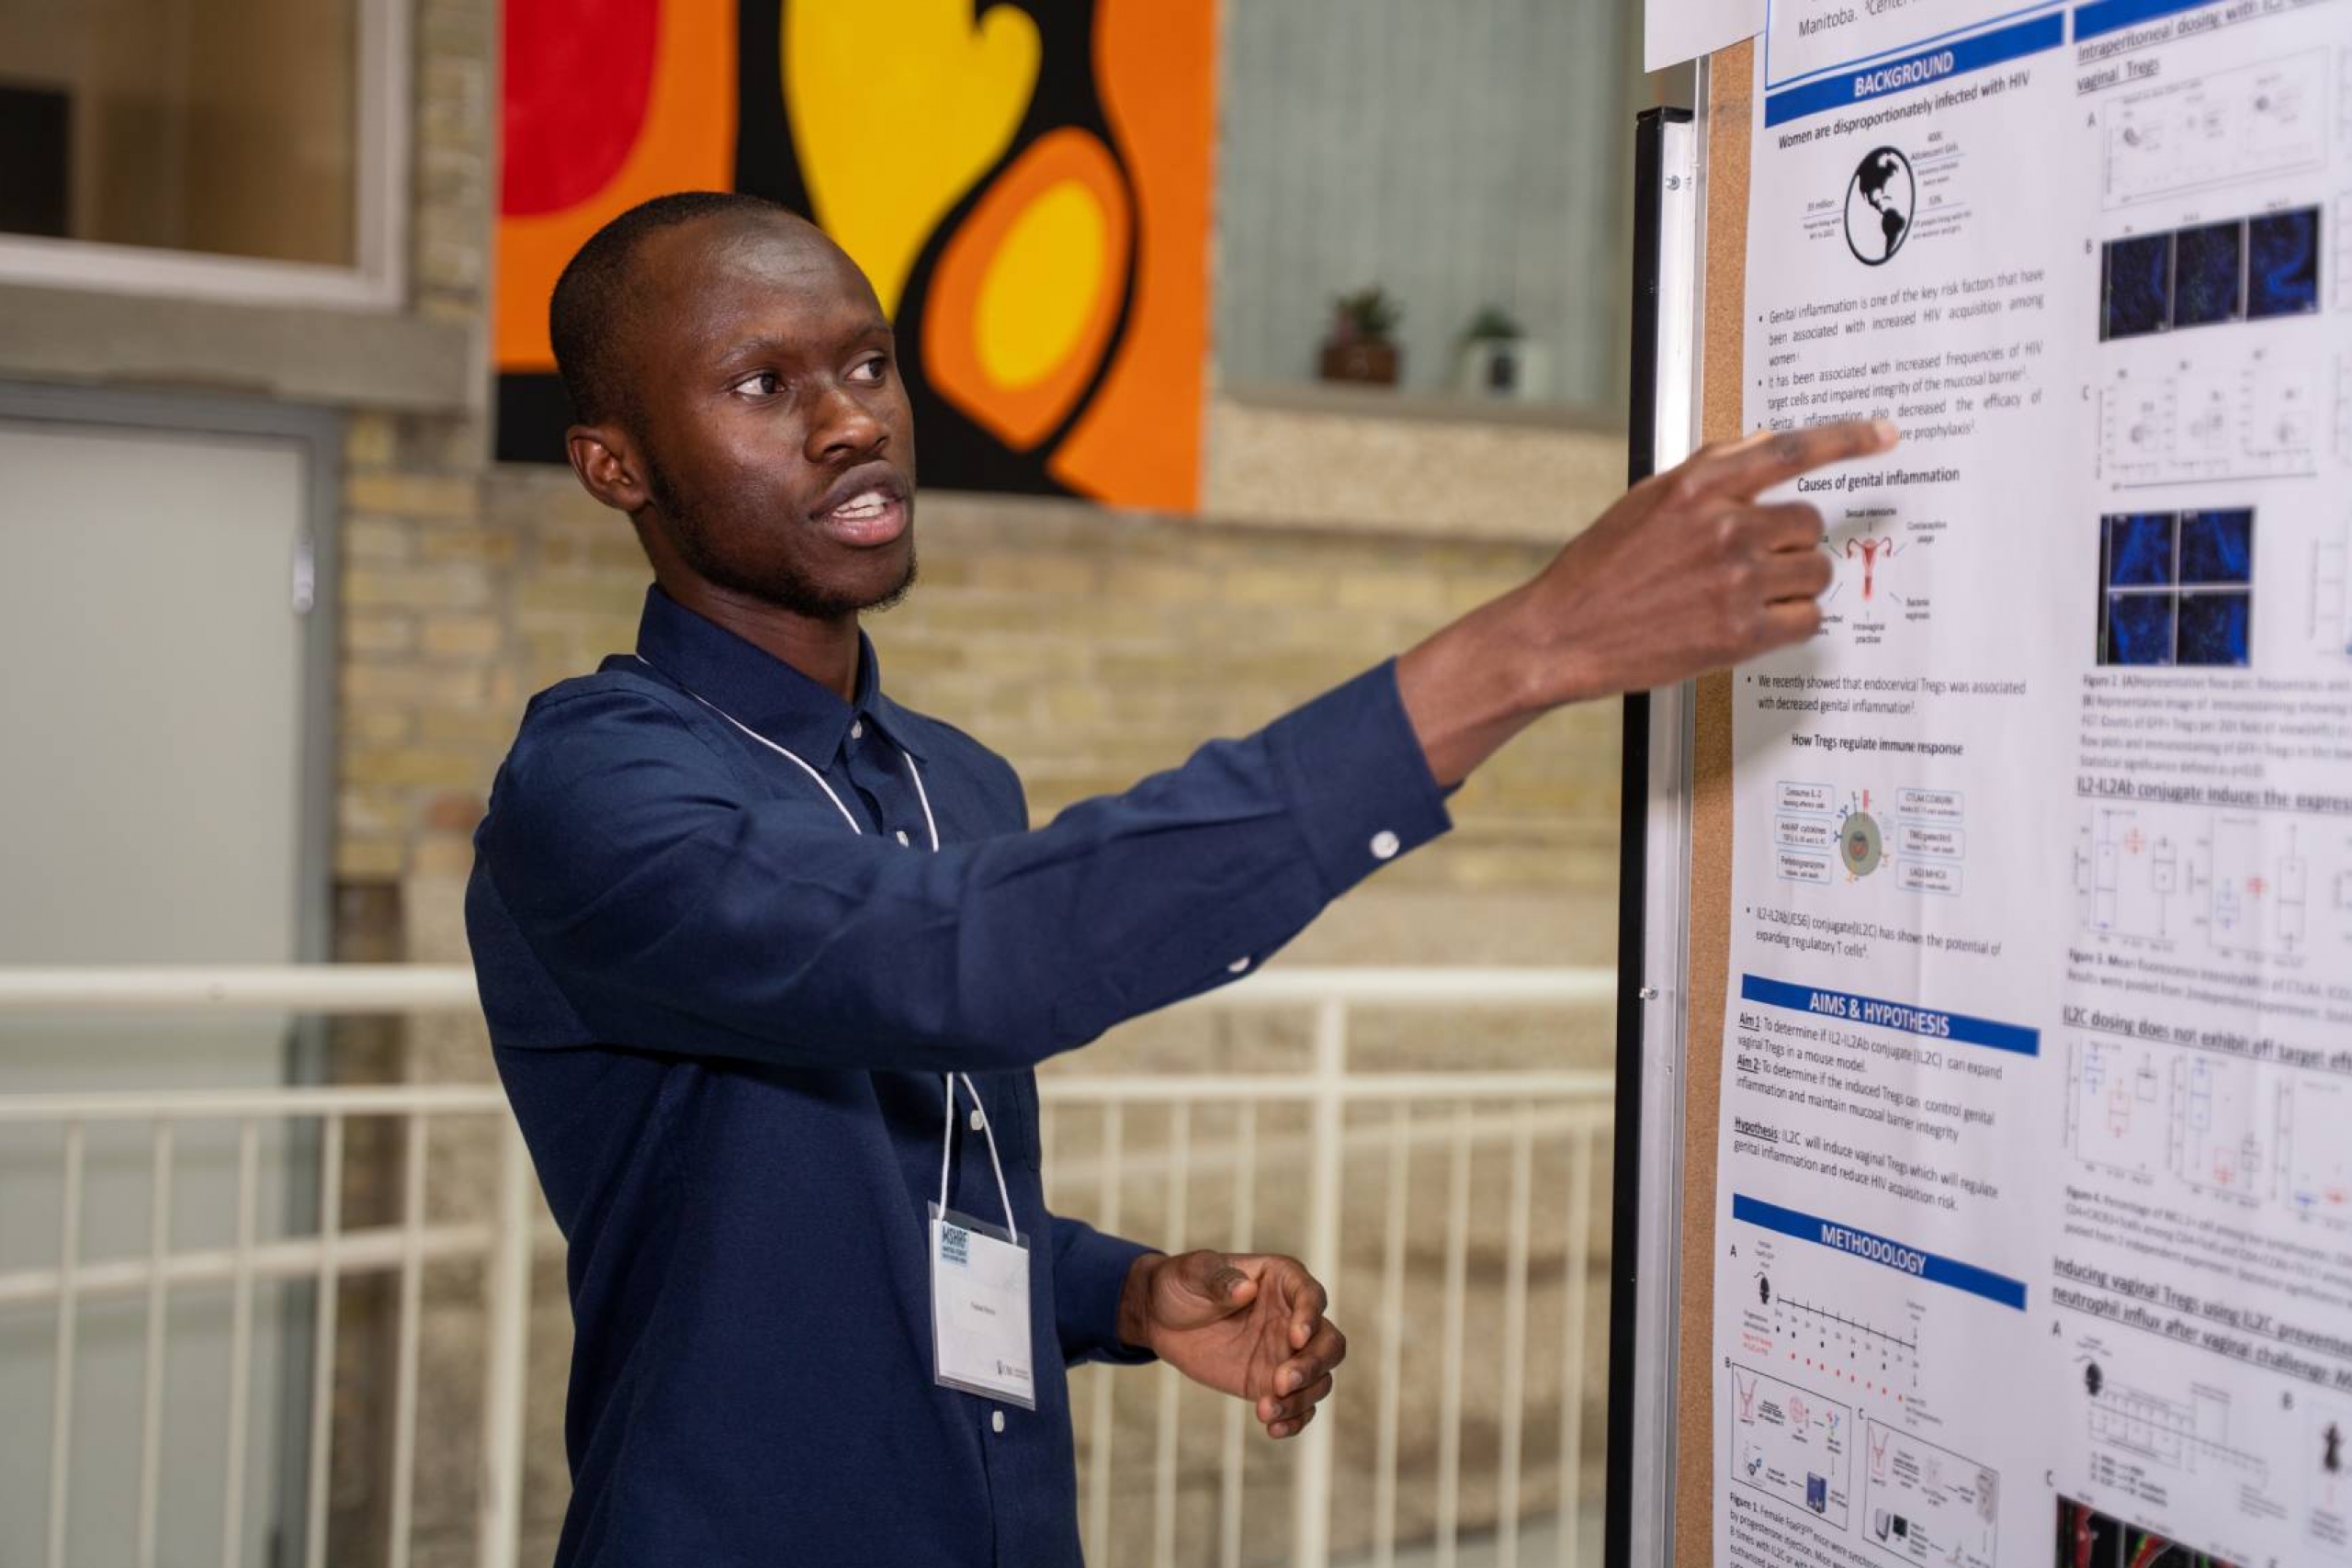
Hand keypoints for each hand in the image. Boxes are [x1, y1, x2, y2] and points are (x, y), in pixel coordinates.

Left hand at [1117, 1251, 1345, 1439]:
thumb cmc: (1181, 1283)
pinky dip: (1293, 1420)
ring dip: (1301, 1399)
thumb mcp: (1193, 1273)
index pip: (1311, 1296)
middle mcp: (1293, 1317)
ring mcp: (1285, 1353)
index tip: (1295, 1338)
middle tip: (1282, 1382)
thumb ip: (1220, 1279)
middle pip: (1329, 1343)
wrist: (1160, 1317)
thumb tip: (1247, 1289)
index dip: (1310, 1318)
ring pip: (1319, 1379)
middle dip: (1313, 1365)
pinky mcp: (1270, 1383)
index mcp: (1282, 1280)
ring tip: (1264, 1409)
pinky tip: (1272, 1428)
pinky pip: (1298, 1406)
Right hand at [1397, 417, 1898, 784]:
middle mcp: (1726, 528)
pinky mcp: (1741, 634)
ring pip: (1815, 573)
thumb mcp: (1649, 499)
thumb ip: (1711, 470)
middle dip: (1791, 543)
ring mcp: (1737, 582)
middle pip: (1810, 525)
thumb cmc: (1602, 568)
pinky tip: (1752, 623)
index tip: (1885, 434)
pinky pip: (1807, 620)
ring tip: (1745, 595)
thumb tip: (1764, 445)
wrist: (1565, 634)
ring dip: (1793, 584)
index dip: (1847, 439)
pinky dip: (1790, 622)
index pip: (1791, 450)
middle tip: (1753, 562)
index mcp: (1700, 487)